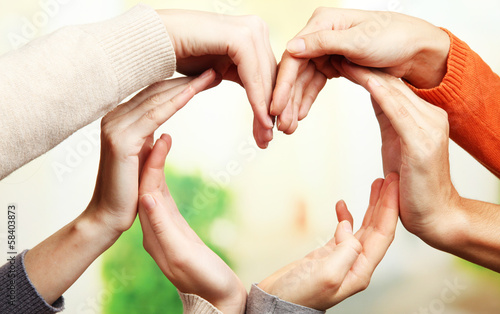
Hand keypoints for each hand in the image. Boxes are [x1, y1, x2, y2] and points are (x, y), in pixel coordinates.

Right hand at [85, 69, 217, 237]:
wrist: (108, 217)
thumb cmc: (128, 192)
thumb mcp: (142, 161)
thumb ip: (150, 144)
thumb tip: (165, 134)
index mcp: (119, 119)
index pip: (154, 94)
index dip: (181, 84)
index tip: (205, 77)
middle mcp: (114, 117)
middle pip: (157, 91)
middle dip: (188, 79)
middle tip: (215, 69)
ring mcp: (115, 126)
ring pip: (158, 98)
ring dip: (188, 85)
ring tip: (213, 75)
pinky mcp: (121, 139)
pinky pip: (155, 115)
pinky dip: (177, 101)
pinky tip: (194, 91)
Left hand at [138, 135, 245, 313]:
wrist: (216, 301)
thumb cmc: (205, 282)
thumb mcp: (182, 255)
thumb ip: (162, 227)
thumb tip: (145, 197)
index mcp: (152, 232)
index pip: (147, 188)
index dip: (152, 161)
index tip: (161, 135)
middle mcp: (153, 226)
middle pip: (146, 182)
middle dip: (149, 153)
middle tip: (156, 126)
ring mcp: (162, 225)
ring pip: (154, 185)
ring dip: (154, 159)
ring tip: (159, 132)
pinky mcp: (174, 226)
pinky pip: (163, 192)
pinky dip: (162, 172)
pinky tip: (164, 159)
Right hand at [157, 10, 276, 147]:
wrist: (153, 41)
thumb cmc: (180, 54)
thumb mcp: (217, 69)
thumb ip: (238, 76)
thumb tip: (256, 97)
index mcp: (253, 34)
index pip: (269, 74)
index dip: (271, 104)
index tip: (268, 132)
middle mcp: (256, 28)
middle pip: (271, 77)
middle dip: (272, 112)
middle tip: (269, 140)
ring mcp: (250, 29)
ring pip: (266, 78)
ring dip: (267, 111)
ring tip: (266, 136)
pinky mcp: (240, 36)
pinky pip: (253, 76)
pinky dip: (258, 100)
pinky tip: (261, 121)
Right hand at [258, 174, 398, 310]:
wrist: (277, 301)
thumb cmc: (299, 295)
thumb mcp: (327, 274)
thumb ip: (345, 251)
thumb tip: (348, 227)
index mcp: (361, 270)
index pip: (383, 235)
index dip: (390, 209)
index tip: (395, 187)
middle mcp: (356, 264)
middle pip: (377, 228)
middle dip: (386, 203)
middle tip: (391, 179)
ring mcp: (343, 258)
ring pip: (363, 227)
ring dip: (371, 206)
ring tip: (377, 185)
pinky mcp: (328, 254)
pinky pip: (343, 230)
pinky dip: (345, 215)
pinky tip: (342, 204)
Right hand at [271, 7, 449, 133]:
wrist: (418, 50)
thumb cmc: (395, 37)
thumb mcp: (359, 41)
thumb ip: (323, 43)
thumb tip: (291, 47)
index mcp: (323, 23)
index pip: (294, 55)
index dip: (283, 83)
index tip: (275, 106)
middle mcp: (321, 35)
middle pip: (296, 70)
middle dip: (288, 98)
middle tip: (282, 123)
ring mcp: (328, 50)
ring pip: (304, 80)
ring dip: (296, 102)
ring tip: (289, 126)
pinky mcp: (336, 64)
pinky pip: (316, 83)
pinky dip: (309, 99)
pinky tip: (301, 115)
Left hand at [341, 61, 460, 249]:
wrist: (435, 216)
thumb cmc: (411, 184)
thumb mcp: (397, 144)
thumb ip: (390, 117)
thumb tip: (374, 92)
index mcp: (422, 117)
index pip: (392, 87)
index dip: (367, 70)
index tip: (344, 57)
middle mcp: (430, 116)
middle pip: (392, 85)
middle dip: (363, 66)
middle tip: (338, 49)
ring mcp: (429, 128)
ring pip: (394, 93)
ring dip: (367, 74)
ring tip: (345, 58)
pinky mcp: (422, 142)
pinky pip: (398, 112)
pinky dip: (381, 94)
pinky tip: (367, 81)